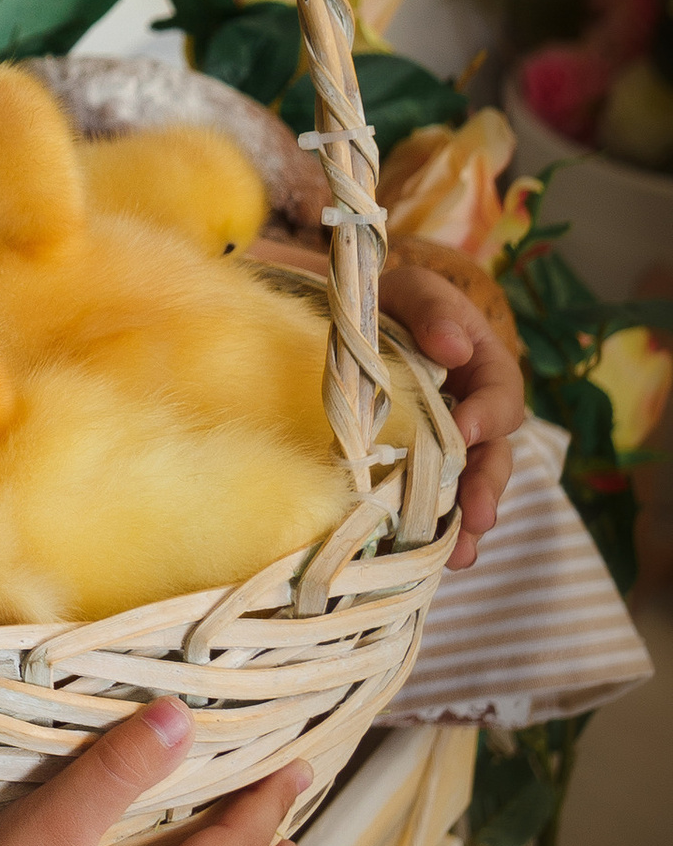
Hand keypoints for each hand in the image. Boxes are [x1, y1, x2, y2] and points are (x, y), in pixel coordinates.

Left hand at [380, 257, 522, 569]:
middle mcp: (473, 414)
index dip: (488, 416)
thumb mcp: (412, 290)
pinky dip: (429, 528)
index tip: (466, 430)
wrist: (344, 320)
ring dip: (465, 522)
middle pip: (494, 455)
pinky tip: (422, 555)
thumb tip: (454, 348)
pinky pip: (429, 501)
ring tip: (458, 553)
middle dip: (487, 487)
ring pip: (466, 488)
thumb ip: (432, 310)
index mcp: (484, 368)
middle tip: (479, 514)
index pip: (501, 395)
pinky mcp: (414, 468)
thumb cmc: (389, 301)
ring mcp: (447, 447)